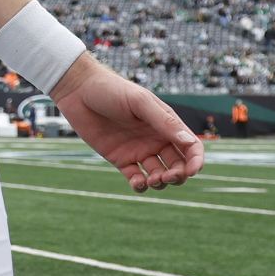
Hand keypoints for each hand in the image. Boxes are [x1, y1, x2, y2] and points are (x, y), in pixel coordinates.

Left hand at [52, 57, 203, 192]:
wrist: (78, 90)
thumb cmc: (111, 89)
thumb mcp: (139, 102)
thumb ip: (164, 122)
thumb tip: (190, 142)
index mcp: (165, 124)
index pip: (190, 147)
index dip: (196, 161)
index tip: (193, 171)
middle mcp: (155, 139)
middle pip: (178, 165)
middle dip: (178, 175)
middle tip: (167, 176)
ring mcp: (138, 150)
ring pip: (159, 175)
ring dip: (160, 183)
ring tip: (151, 180)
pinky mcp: (120, 159)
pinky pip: (136, 179)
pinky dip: (140, 186)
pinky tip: (137, 183)